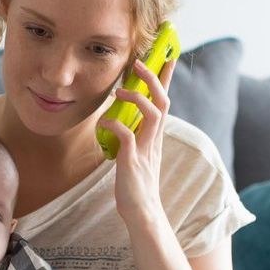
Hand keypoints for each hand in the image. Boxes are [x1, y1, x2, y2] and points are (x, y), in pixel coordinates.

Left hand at [97, 58, 176, 223]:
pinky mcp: (133, 163)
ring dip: (137, 98)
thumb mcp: (136, 154)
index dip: (165, 79)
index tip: (166, 56)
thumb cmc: (136, 185)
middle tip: (139, 63)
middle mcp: (154, 140)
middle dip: (153, 79)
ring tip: (120, 92)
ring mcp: (145, 151)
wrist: (142, 213)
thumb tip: (120, 120)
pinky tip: (103, 123)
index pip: (164, 101)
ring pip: (153, 114)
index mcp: (155, 137)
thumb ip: (133, 136)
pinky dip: (114, 125)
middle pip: (163, 102)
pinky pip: (127, 136)